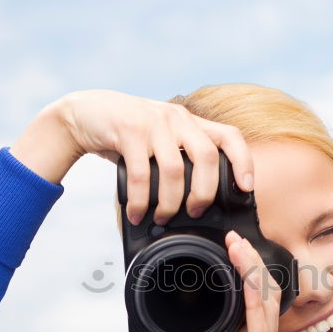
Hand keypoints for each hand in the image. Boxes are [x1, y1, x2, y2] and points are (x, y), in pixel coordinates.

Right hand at [59, 89, 253, 224]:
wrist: (85, 113)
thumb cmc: (127, 134)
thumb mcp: (161, 138)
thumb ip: (181, 157)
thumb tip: (201, 199)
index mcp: (190, 122)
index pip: (230, 136)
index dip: (244, 162)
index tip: (247, 188)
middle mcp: (177, 118)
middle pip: (208, 158)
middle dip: (205, 193)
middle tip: (195, 212)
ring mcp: (154, 122)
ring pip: (175, 170)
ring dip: (170, 202)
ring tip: (161, 218)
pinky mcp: (128, 130)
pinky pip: (141, 174)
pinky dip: (140, 200)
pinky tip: (136, 212)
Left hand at [126, 229, 290, 331]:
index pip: (242, 297)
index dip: (237, 271)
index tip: (223, 248)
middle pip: (255, 289)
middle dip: (246, 259)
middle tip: (231, 235)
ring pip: (262, 296)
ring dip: (251, 267)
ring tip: (239, 243)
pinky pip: (261, 320)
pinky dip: (256, 294)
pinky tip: (250, 276)